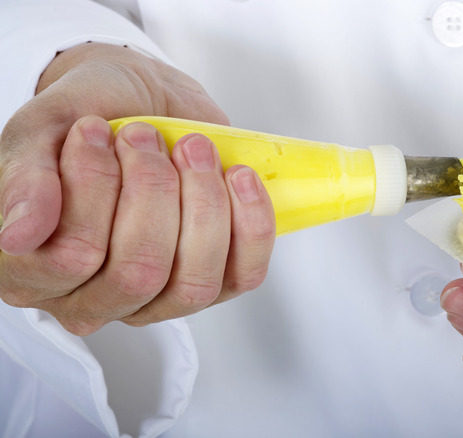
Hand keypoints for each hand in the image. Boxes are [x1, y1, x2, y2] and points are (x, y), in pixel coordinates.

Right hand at [0, 43, 274, 334]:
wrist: (142, 97)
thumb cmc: (90, 116)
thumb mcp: (43, 129)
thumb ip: (24, 177)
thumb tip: (18, 234)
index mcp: (34, 269)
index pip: (71, 258)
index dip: (93, 188)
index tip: (94, 131)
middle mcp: (94, 296)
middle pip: (138, 273)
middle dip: (153, 189)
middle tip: (145, 135)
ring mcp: (158, 298)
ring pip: (193, 281)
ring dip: (203, 202)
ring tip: (192, 148)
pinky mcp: (215, 283)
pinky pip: (244, 274)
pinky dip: (249, 220)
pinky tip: (237, 175)